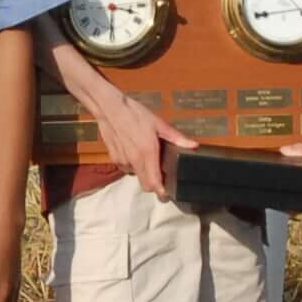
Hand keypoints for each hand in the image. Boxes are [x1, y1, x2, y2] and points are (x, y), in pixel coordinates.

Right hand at [85, 74, 191, 193]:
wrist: (109, 107)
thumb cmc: (134, 113)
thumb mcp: (158, 123)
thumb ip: (176, 137)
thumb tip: (193, 145)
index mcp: (147, 153)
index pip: (154, 184)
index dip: (162, 192)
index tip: (168, 194)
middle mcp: (134, 161)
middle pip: (145, 186)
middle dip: (154, 185)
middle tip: (162, 179)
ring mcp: (122, 161)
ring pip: (136, 176)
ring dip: (143, 173)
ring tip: (148, 158)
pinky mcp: (114, 159)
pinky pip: (126, 168)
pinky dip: (133, 165)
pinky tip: (135, 151)